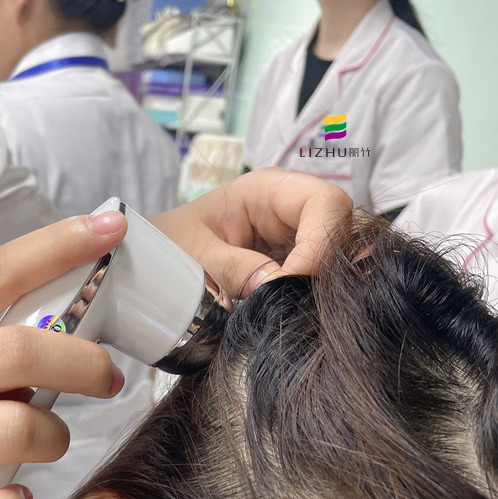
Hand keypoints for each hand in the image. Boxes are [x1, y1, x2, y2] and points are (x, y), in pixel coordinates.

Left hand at [150, 168, 352, 297]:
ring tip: (295, 307)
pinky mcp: (296, 261)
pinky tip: (296, 309)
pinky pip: (324, 274)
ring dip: (324, 282)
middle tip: (296, 301)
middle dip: (327, 265)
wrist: (155, 261)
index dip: (321, 242)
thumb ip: (232, 267)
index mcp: (266, 189)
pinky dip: (316, 293)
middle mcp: (291, 206)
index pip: (324, 202)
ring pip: (341, 253)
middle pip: (342, 227)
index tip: (291, 280)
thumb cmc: (170, 244)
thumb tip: (276, 283)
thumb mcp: (193, 256)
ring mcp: (298, 234)